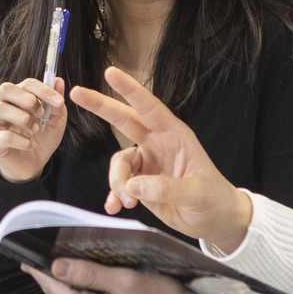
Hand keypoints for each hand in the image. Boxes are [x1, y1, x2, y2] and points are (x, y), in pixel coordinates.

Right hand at [0, 77, 66, 182]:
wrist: (34, 166)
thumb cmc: (42, 140)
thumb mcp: (55, 121)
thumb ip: (56, 103)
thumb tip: (58, 81)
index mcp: (18, 98)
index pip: (26, 84)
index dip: (43, 89)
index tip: (59, 101)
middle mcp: (4, 106)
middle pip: (5, 89)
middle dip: (27, 100)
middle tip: (41, 114)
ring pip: (1, 109)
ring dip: (24, 119)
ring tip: (35, 130)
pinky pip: (4, 136)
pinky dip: (22, 140)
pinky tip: (30, 145)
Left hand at [24, 258, 219, 293]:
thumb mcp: (126, 282)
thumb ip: (89, 274)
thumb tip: (57, 266)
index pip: (57, 291)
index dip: (40, 272)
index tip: (25, 259)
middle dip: (59, 276)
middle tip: (47, 255)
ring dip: (80, 285)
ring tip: (71, 263)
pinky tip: (100, 280)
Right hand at [70, 66, 253, 251]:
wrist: (215, 220)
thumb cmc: (214, 199)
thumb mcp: (196, 193)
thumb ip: (165, 188)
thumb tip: (133, 186)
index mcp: (175, 136)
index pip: (149, 108)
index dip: (130, 90)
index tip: (110, 73)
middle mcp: (158, 144)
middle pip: (124, 120)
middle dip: (101, 106)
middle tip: (77, 93)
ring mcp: (148, 163)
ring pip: (119, 164)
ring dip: (117, 183)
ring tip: (128, 202)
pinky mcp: (141, 183)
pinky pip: (119, 184)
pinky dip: (115, 196)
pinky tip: (115, 207)